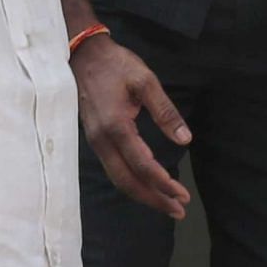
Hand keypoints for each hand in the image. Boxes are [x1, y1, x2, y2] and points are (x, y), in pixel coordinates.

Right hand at [74, 37, 192, 218]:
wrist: (81, 55)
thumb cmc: (115, 65)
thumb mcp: (145, 81)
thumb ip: (165, 111)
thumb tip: (185, 139)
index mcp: (116, 127)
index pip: (142, 165)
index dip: (163, 184)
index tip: (182, 194)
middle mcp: (102, 141)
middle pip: (127, 182)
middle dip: (154, 199)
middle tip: (178, 210)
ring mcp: (95, 142)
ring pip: (118, 179)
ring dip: (143, 194)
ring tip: (166, 203)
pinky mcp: (94, 140)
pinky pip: (113, 169)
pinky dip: (131, 182)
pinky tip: (146, 185)